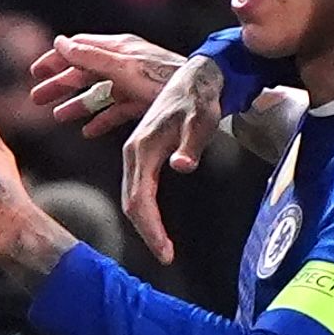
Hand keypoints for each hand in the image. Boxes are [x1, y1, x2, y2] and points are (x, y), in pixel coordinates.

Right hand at [30, 34, 187, 137]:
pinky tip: (88, 131)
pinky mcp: (146, 100)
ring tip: (58, 116)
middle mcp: (125, 63)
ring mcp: (136, 82)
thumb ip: (90, 57)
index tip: (35, 72)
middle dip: (60, 84)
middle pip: (85, 72)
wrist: (204, 91)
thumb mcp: (122, 67)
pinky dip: (102, 118)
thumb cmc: (163, 77)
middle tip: (36, 99)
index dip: (56, 59)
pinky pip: (118, 109)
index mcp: (119, 50)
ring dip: (77, 103)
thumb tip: (60, 42)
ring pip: (99, 92)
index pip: (79, 49)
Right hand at [121, 56, 224, 263]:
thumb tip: (182, 167)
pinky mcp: (145, 152)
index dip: (151, 228)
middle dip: (147, 232)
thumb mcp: (201, 120)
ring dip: (145, 222)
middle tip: (166, 256)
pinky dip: (146, 208)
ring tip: (163, 246)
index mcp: (142, 149)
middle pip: (132, 202)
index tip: (166, 253)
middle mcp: (134, 153)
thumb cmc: (202, 99)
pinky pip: (140, 186)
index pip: (140, 199)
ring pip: (133, 196)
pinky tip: (157, 222)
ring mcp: (137, 153)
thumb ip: (192, 145)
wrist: (197, 78)